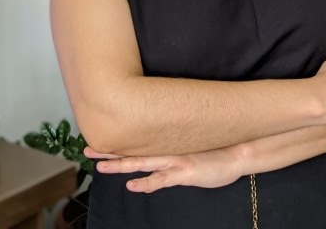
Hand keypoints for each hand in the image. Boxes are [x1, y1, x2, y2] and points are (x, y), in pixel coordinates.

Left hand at [84, 146, 243, 192]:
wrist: (237, 153)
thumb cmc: (214, 153)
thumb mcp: (190, 152)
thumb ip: (173, 153)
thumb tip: (157, 155)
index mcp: (167, 146)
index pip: (136, 145)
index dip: (116, 145)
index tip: (97, 140)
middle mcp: (167, 151)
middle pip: (132, 151)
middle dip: (109, 151)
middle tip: (87, 149)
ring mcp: (175, 160)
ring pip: (142, 162)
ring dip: (121, 165)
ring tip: (101, 166)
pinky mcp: (185, 172)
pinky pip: (163, 179)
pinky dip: (147, 183)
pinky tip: (134, 186)